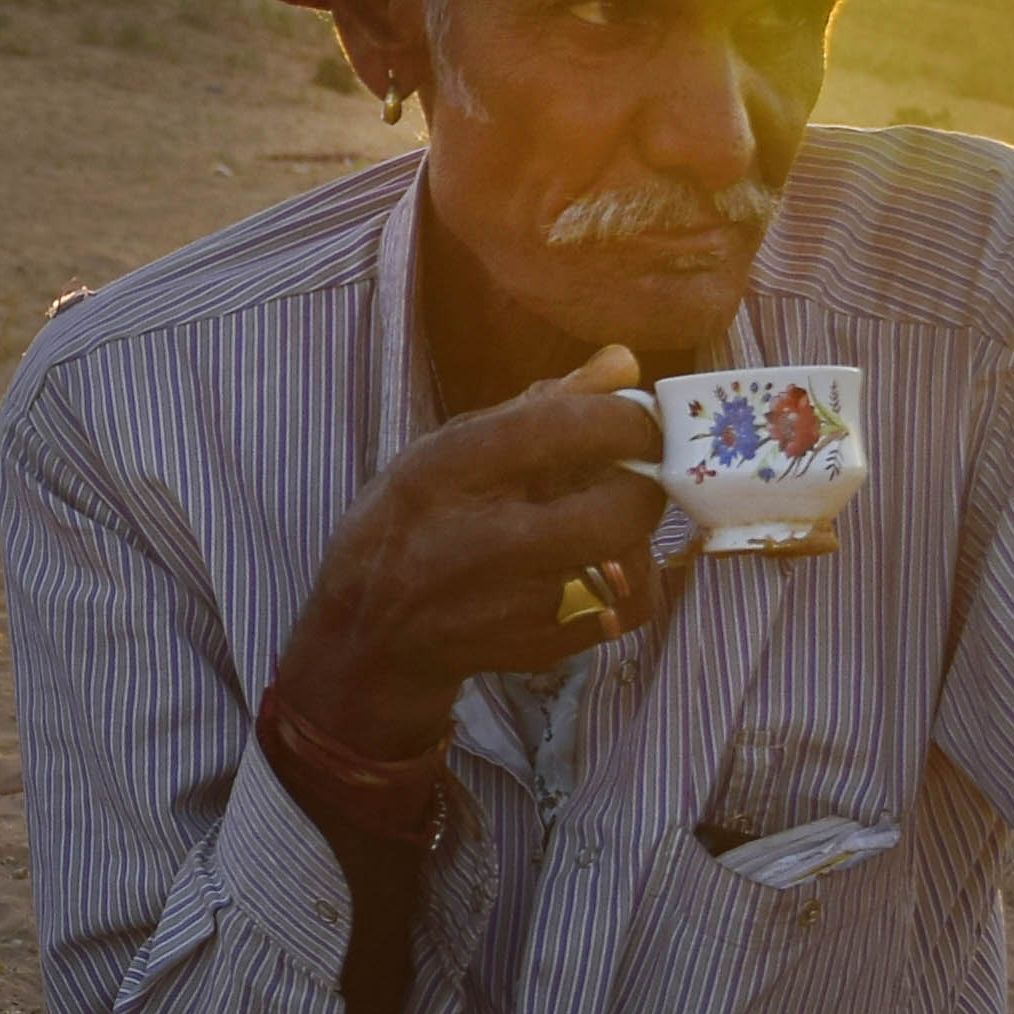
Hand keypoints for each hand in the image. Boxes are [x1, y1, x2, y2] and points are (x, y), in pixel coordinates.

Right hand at [264, 344, 673, 758]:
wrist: (366, 639)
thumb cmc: (409, 526)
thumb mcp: (443, 451)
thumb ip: (537, 406)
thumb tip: (623, 363)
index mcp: (448, 471)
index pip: (565, 428)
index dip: (626, 419)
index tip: (641, 419)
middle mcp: (479, 539)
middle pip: (616, 507)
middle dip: (647, 484)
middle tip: (640, 473)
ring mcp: (510, 605)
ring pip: (629, 564)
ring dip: (638, 537)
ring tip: (610, 524)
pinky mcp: (536, 650)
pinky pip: (623, 612)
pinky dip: (628, 588)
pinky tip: (599, 572)